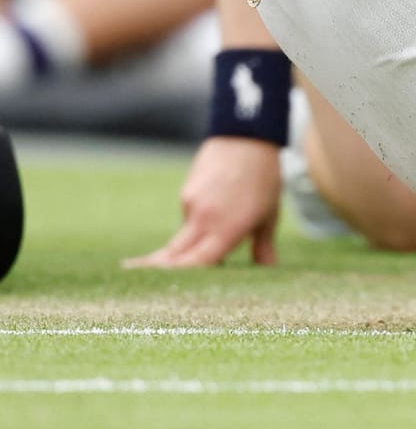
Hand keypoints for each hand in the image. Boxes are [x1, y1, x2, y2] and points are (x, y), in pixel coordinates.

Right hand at [124, 136, 281, 267]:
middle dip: (156, 269)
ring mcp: (192, 205)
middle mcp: (204, 220)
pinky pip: (188, 216)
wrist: (247, 137)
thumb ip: (263, 246)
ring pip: (183, 236)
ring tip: (205, 237)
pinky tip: (216, 208)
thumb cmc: (264, 178)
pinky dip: (196, 222)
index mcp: (227, 228)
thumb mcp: (269, 214)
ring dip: (189, 245)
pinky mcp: (186, 193)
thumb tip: (268, 269)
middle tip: (133, 281)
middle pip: (174, 255)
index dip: (183, 279)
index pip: (198, 264)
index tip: (164, 291)